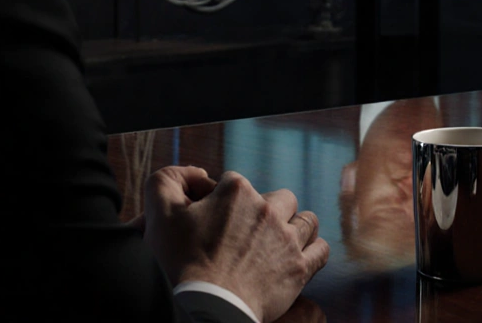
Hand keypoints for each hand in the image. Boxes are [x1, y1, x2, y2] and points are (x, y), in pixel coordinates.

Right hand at [140, 167, 330, 322]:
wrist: (208, 307)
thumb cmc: (182, 262)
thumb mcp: (160, 213)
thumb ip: (167, 180)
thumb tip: (194, 173)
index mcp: (237, 191)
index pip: (234, 183)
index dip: (222, 200)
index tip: (213, 222)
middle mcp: (268, 209)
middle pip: (277, 198)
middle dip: (265, 210)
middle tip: (247, 233)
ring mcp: (287, 238)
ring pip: (305, 220)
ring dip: (294, 226)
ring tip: (278, 242)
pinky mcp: (299, 267)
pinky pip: (321, 250)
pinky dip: (313, 250)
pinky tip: (299, 256)